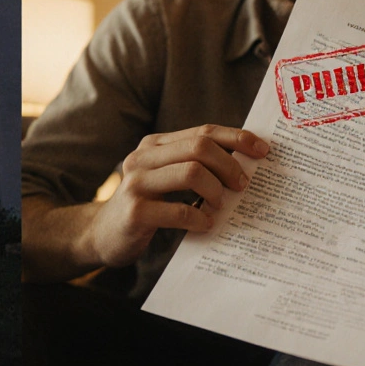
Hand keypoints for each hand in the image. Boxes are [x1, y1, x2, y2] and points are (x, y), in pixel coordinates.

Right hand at [84, 124, 267, 268]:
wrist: (102, 234)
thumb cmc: (145, 205)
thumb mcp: (164, 178)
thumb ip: (192, 166)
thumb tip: (244, 162)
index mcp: (154, 145)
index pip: (203, 131)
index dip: (236, 138)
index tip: (262, 150)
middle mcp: (143, 158)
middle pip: (199, 147)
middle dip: (229, 165)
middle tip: (242, 185)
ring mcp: (136, 184)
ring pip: (191, 172)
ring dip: (216, 190)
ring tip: (221, 205)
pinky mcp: (135, 212)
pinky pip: (179, 211)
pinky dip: (200, 218)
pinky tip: (205, 225)